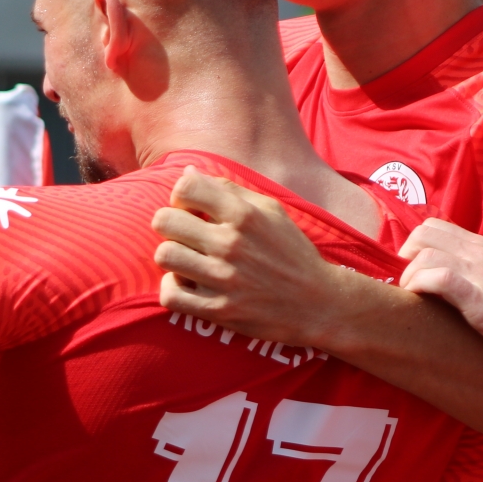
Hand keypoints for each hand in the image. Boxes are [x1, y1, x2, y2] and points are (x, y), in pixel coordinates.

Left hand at [152, 167, 365, 348]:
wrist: (319, 303)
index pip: (185, 187)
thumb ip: (229, 189)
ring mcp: (223, 279)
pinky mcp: (218, 310)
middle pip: (164, 221)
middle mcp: (231, 244)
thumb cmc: (292, 252)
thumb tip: (188, 171)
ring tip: (187, 261)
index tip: (191, 209)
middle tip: (185, 236)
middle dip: (170, 225)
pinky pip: (170, 295)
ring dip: (172, 257)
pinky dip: (173, 289)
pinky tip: (189, 285)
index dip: (181, 196)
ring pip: (164, 256)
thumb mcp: (271, 211)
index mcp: (244, 215)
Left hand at [399, 219, 482, 366]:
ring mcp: (481, 275)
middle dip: (406, 258)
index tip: (415, 273)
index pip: (435, 226)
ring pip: (423, 253)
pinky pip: (438, 278)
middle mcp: (482, 254)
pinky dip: (420, 287)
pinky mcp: (482, 301)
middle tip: (412, 286)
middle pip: (422, 233)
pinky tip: (423, 304)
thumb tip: (455, 274)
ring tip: (417, 299)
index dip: (415, 247)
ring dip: (410, 276)